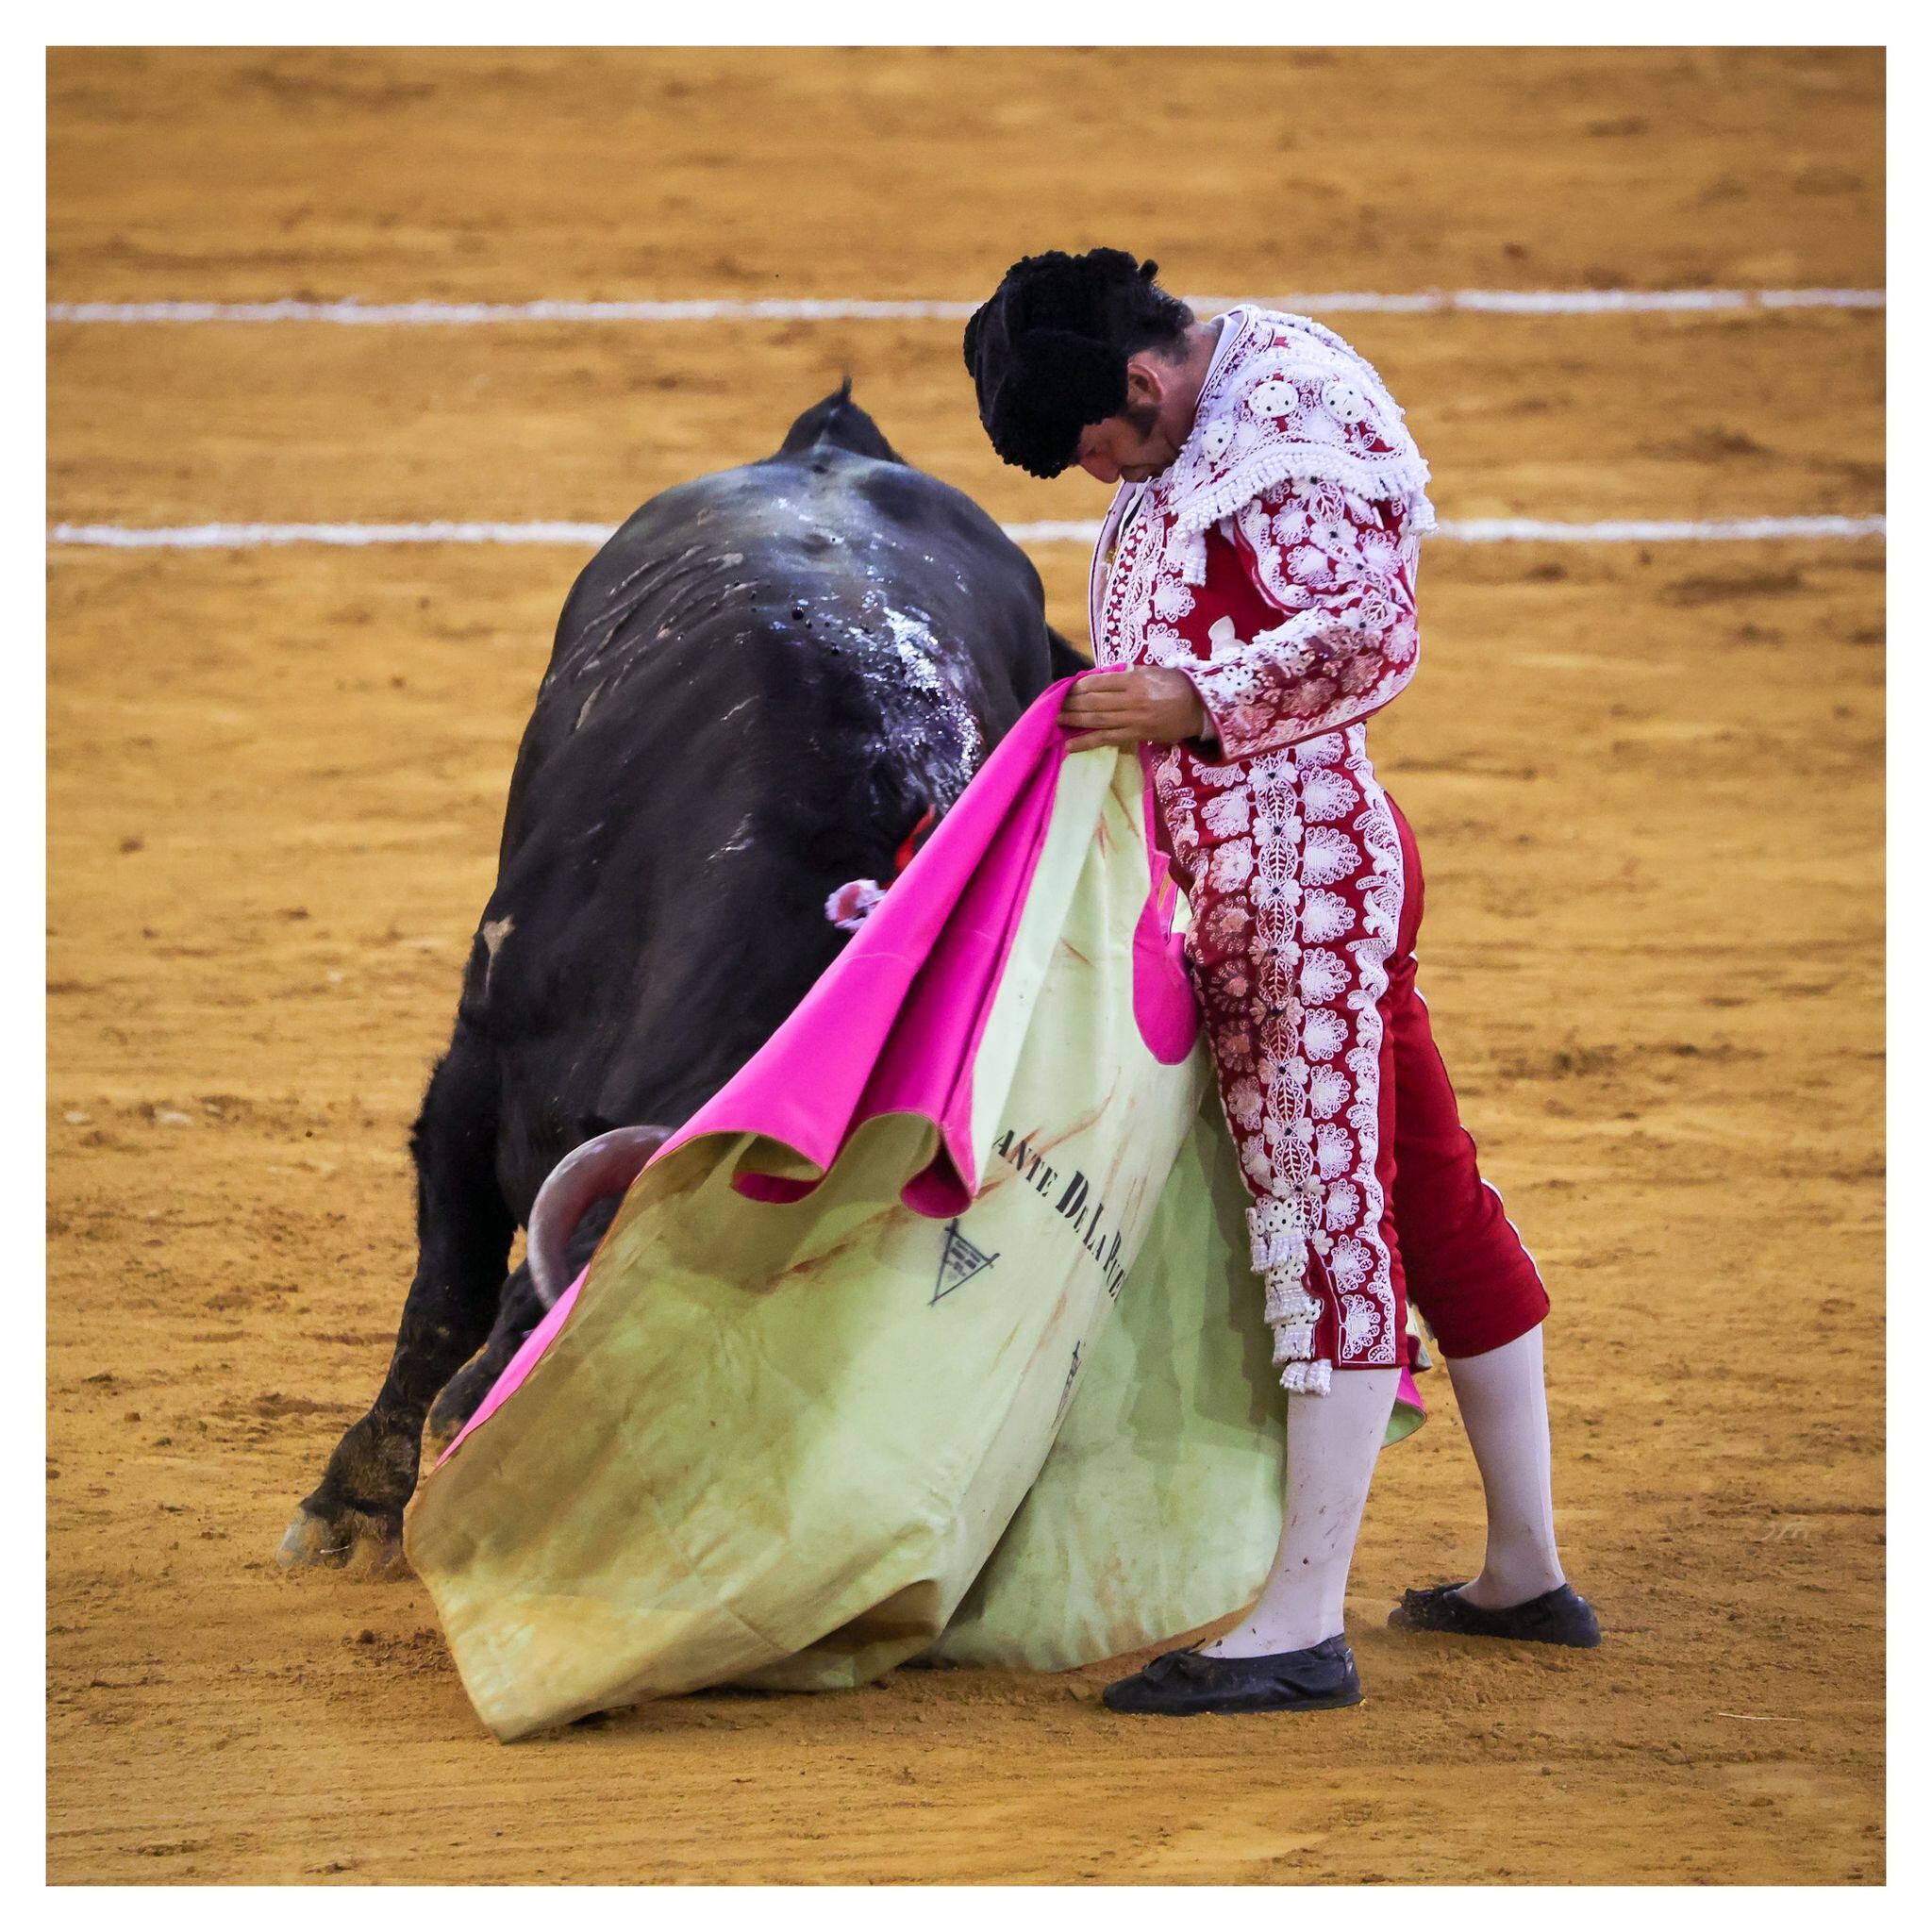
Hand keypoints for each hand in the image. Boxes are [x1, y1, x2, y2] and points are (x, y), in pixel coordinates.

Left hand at [1058, 667, 1208, 752]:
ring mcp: (1133, 719)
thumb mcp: (1152, 671)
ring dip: (1074, 720)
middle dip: (1071, 703)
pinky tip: (1070, 746)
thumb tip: (1099, 678)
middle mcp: (1132, 700)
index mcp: (1135, 680)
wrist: (1200, 707)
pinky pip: (1107, 740)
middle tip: (1053, 704)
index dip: (1080, 686)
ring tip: (1056, 720)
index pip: (1100, 682)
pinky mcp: (1136, 736)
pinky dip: (1087, 742)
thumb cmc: (1175, 685)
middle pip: (1094, 701)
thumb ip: (1127, 674)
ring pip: (1097, 720)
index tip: (1066, 688)